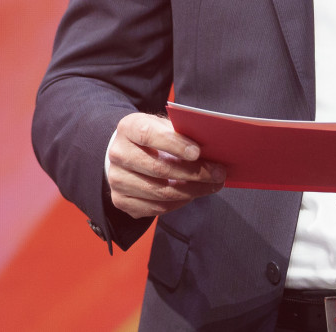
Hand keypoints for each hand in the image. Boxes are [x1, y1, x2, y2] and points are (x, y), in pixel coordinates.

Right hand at [105, 112, 227, 219]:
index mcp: (127, 128)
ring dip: (192, 191)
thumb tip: (211, 145)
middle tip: (218, 174)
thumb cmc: (151, 138)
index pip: (149, 135)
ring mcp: (116, 180)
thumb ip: (181, 132)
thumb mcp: (163, 126)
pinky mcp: (120, 200)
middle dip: (194, 173)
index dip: (174, 144)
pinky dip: (178, 203)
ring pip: (160, 192)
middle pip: (158, 168)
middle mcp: (117, 154)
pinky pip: (156, 208)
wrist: (125, 154)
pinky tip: (192, 194)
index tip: (198, 152)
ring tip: (211, 186)